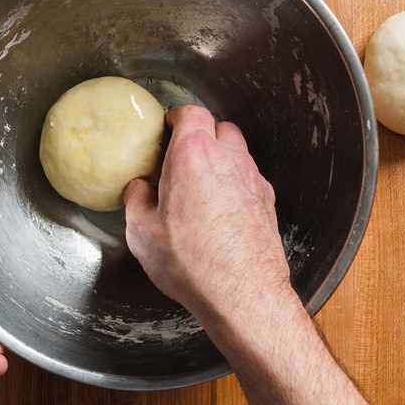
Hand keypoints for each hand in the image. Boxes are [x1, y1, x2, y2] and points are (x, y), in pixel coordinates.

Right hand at [124, 106, 293, 326]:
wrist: (243, 290)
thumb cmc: (191, 261)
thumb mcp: (142, 233)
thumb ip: (137, 201)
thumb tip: (137, 188)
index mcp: (194, 156)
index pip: (191, 114)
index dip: (177, 118)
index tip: (166, 130)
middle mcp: (229, 158)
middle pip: (218, 128)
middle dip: (199, 135)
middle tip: (178, 158)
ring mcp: (252, 177)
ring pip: (236, 151)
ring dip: (218, 158)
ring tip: (198, 185)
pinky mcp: (267, 198)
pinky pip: (248, 177)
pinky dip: (233, 182)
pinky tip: (219, 207)